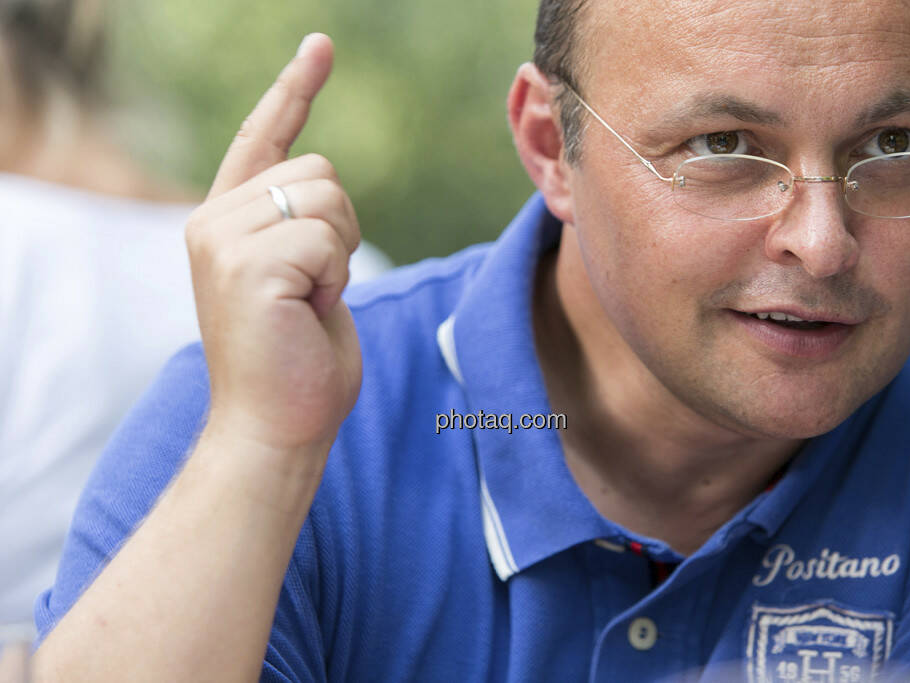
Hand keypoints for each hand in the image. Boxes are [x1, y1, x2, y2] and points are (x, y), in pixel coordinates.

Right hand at [185, 33, 361, 453]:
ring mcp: (223, 239)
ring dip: (340, 254)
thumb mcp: (300, 280)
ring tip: (308, 303)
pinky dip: (336, 278)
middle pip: (321, 171)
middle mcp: (214, 220)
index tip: (320, 47)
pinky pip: (330, 238)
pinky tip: (308, 312)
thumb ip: (299, 229)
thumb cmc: (298, 363)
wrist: (275, 428)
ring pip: (329, 198)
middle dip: (341, 231)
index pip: (264, 138)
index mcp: (226, 221)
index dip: (294, 90)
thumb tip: (323, 188)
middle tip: (314, 291)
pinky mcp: (246, 263)